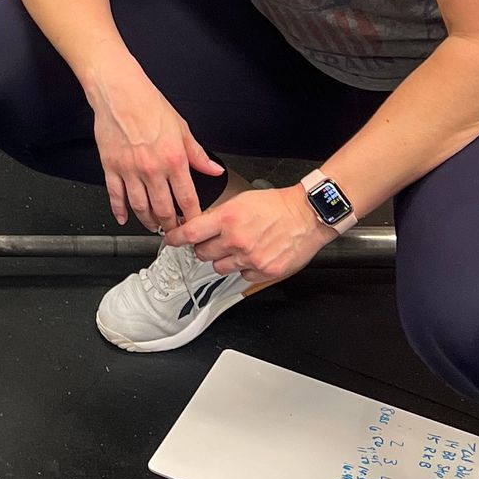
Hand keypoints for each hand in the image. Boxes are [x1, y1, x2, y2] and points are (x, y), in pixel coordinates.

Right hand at [90, 84, 224, 231]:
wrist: (120, 92)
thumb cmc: (149, 105)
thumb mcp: (182, 128)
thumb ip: (198, 155)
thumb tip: (214, 170)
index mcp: (174, 160)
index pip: (187, 199)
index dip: (192, 217)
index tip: (194, 225)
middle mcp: (153, 169)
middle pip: (164, 209)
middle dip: (171, 225)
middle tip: (173, 230)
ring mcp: (130, 170)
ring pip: (140, 207)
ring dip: (148, 221)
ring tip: (153, 226)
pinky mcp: (111, 168)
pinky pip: (115, 196)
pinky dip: (119, 211)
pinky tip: (123, 218)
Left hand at [173, 184, 329, 288]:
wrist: (307, 215)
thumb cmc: (277, 205)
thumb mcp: (241, 201)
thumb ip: (219, 216)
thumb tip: (200, 226)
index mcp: (228, 219)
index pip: (190, 233)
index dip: (176, 238)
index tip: (171, 240)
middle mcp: (236, 240)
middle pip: (202, 254)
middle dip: (204, 248)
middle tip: (214, 241)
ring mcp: (250, 258)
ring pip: (219, 268)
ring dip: (223, 259)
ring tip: (238, 247)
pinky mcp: (264, 272)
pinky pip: (242, 277)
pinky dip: (244, 268)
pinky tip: (254, 255)